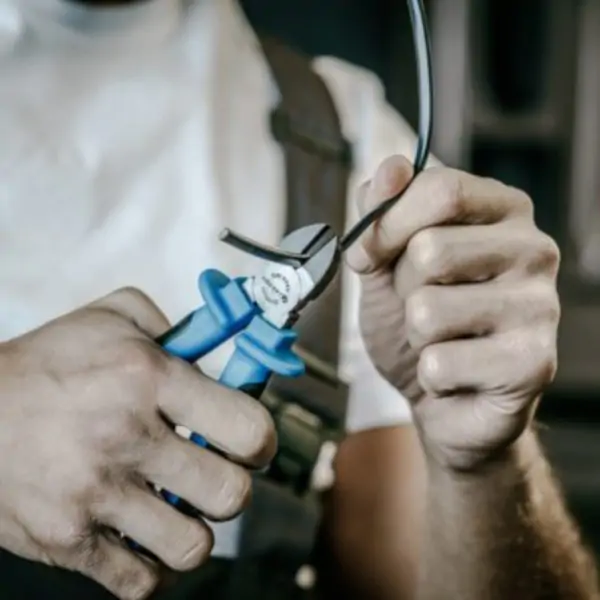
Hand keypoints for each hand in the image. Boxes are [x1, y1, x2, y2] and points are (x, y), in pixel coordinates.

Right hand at [0, 288, 275, 599]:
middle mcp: (126, 436)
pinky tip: (143, 536)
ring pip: (192, 546)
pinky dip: (153, 566)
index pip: (248, 428)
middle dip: (232, 487)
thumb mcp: (113, 317)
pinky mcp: (66, 540)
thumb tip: (223, 352)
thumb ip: (175, 327)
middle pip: (230, 494)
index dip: (262, 441)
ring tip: (177, 508)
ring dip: (194, 530)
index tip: (251, 444)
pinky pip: (141, 582)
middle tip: (213, 474)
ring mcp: (95, 494)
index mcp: (148, 377)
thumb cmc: (49, 361)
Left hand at [347, 156, 559, 470]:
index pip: (440, 189)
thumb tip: (389, 168)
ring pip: (428, 310)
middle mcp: (533, 251)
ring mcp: (539, 307)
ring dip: (414, 335)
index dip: (386, 223)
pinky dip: (430, 374)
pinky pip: (440, 362)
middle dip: (402, 287)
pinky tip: (455, 373)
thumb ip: (381, 215)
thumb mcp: (386, 263)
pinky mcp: (533, 363)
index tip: (366, 253)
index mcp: (502, 213)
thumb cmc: (418, 326)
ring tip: (439, 340)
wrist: (441, 399)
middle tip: (420, 306)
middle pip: (431, 249)